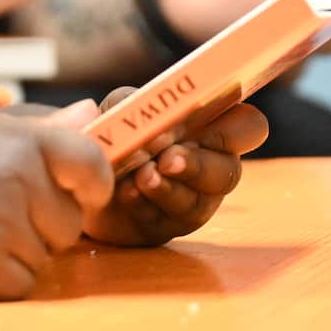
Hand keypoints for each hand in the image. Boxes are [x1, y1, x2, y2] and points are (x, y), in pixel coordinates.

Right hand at [0, 100, 112, 299]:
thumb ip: (40, 127)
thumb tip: (91, 113)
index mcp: (21, 139)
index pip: (91, 162)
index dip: (94, 184)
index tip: (82, 193)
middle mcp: (17, 177)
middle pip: (71, 222)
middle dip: (44, 226)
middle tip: (0, 214)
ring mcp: (3, 223)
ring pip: (47, 256)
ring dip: (20, 254)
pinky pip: (24, 283)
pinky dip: (2, 280)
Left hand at [83, 88, 268, 246]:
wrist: (80, 178)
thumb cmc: (114, 134)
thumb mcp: (118, 108)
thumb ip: (130, 101)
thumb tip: (135, 110)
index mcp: (210, 130)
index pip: (249, 127)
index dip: (239, 128)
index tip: (203, 124)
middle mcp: (210, 168)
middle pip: (229, 172)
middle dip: (197, 165)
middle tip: (167, 159)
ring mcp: (191, 203)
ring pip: (199, 203)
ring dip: (168, 188)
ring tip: (141, 177)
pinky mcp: (164, 228)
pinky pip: (164, 223)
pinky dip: (143, 205)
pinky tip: (125, 192)